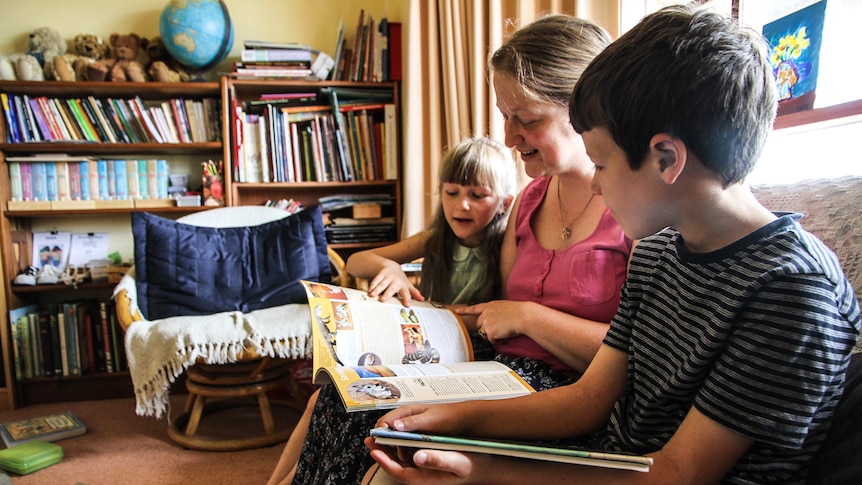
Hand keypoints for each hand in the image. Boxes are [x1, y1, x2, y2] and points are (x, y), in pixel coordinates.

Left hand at [366, 436, 489, 484]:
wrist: (484, 465)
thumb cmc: (473, 464)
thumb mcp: (459, 461)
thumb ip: (439, 460)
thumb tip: (418, 457)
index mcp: (427, 479)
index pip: (400, 473)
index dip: (385, 463)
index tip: (376, 450)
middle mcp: (423, 475)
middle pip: (395, 466)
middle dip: (382, 453)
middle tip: (370, 439)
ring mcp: (423, 469)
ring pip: (400, 460)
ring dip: (389, 448)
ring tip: (379, 435)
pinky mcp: (425, 462)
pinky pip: (407, 456)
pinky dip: (399, 446)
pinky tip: (396, 435)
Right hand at [367, 262, 424, 305]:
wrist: (392, 266)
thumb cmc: (400, 279)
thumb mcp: (408, 285)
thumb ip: (414, 293)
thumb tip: (422, 299)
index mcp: (403, 285)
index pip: (406, 293)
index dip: (407, 299)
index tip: (407, 305)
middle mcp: (396, 281)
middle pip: (391, 288)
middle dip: (387, 294)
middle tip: (382, 300)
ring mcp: (388, 277)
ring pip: (382, 284)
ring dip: (377, 289)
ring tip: (372, 295)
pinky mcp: (381, 274)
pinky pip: (376, 279)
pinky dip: (372, 284)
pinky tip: (369, 290)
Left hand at [455, 300, 527, 342]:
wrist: (523, 316)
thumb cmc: (518, 312)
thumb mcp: (503, 307)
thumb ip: (494, 312)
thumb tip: (493, 321)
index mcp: (489, 306)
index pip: (474, 308)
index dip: (464, 310)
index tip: (456, 311)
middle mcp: (485, 314)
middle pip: (479, 325)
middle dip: (486, 329)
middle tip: (499, 328)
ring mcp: (486, 323)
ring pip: (486, 334)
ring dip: (494, 335)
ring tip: (505, 329)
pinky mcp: (489, 332)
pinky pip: (492, 340)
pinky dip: (499, 340)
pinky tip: (506, 334)